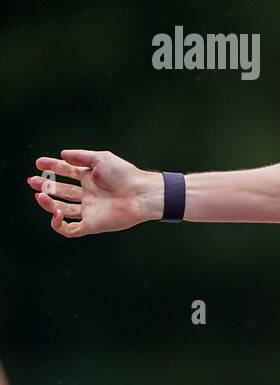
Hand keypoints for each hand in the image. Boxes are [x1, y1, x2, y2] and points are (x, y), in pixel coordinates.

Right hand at [27, 149, 162, 237]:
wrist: (141, 194)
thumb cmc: (125, 174)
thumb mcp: (101, 159)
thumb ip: (81, 156)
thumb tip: (62, 154)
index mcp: (91, 178)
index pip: (66, 172)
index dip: (52, 167)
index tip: (38, 163)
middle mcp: (88, 194)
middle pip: (61, 191)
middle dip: (45, 186)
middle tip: (32, 181)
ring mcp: (89, 210)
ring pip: (61, 209)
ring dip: (47, 203)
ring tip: (39, 194)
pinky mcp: (91, 224)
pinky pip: (69, 229)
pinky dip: (58, 224)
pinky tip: (55, 212)